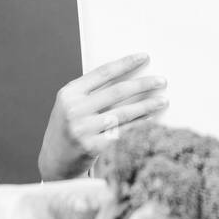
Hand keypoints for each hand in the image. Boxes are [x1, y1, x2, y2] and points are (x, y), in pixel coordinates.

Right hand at [38, 53, 167, 180]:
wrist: (55, 161)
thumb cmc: (69, 127)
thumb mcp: (72, 104)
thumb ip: (93, 91)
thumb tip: (130, 75)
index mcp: (69, 93)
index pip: (103, 73)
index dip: (126, 63)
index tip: (144, 57)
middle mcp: (74, 110)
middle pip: (117, 91)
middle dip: (143, 85)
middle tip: (162, 81)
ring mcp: (83, 129)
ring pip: (123, 113)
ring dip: (147, 105)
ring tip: (163, 100)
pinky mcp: (92, 147)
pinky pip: (122, 132)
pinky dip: (139, 124)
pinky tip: (151, 119)